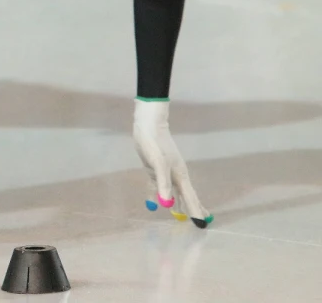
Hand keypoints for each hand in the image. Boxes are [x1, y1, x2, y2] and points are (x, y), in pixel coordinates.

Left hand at [133, 99, 212, 227]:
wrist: (148, 126)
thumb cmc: (155, 143)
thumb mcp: (158, 163)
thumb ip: (162, 183)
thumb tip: (166, 203)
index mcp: (180, 175)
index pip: (191, 198)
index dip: (196, 212)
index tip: (202, 226)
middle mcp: (176, 176)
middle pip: (186, 197)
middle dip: (192, 210)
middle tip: (200, 224)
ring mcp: (166, 172)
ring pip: (174, 193)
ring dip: (178, 204)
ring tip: (181, 216)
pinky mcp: (155, 169)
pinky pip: (158, 186)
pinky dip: (158, 195)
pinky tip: (155, 203)